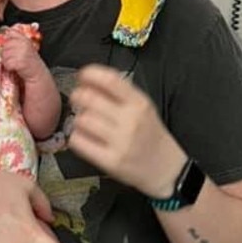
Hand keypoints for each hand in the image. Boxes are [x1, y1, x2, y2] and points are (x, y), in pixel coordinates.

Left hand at [1, 30, 43, 81]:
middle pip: (5, 45)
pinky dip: (9, 67)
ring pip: (4, 55)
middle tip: (13, 58)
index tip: (12, 47)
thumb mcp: (25, 47)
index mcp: (25, 39)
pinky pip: (7, 63)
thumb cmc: (30, 61)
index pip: (11, 33)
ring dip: (7, 61)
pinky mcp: (20, 62)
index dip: (8, 40)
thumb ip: (17, 40)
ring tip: (15, 63)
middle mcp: (24, 44)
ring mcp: (22, 53)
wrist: (37, 73)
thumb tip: (6, 33)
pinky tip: (15, 67)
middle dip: (6, 53)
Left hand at [68, 64, 169, 194]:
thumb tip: (89, 79)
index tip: (82, 76)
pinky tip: (84, 138)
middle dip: (78, 96)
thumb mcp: (142, 107)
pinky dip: (76, 138)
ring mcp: (121, 142)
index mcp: (139, 103)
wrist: (165, 168)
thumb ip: (119, 92)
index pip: (110, 80)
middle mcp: (130, 121)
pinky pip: (79, 142)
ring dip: (78, 119)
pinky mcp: (111, 161)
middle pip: (90, 98)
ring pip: (82, 120)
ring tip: (85, 122)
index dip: (90, 74)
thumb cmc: (149, 135)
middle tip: (78, 99)